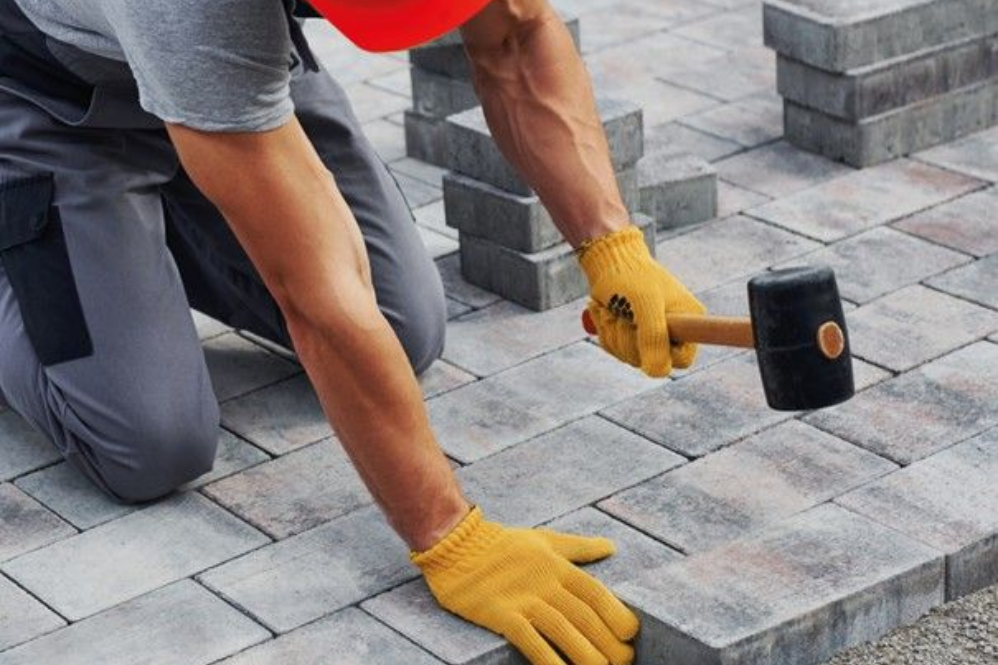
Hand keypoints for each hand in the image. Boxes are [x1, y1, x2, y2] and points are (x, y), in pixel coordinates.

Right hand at [410, 506, 639, 664]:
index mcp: (558, 565)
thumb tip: (610, 547)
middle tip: (624, 661)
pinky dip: (547, 659)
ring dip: (585, 653)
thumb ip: (579, 547)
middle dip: (608, 641)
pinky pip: (529, 640)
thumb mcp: (545, 539)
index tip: (631, 634)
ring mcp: (523, 598)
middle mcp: (545, 582)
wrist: (456, 543)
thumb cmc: (503, 544)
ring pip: (562, 629)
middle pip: (584, 615)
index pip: (595, 593)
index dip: (617, 614)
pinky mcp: (501, 614)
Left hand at [578, 225, 705, 377]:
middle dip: (628, 341)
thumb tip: (658, 372)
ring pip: (630, 357)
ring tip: (611, 309)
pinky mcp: (631, 334)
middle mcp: (674, 330)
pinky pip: (616, 349)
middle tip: (621, 315)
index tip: (643, 331)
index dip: (662, 353)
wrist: (609, 260)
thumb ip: (653, 337)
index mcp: (689, 320)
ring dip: (614, 334)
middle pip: (652, 361)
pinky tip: (606, 312)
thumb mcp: (644, 304)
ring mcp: (651, 333)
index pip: (682, 359)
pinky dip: (607, 332)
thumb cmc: (631, 276)